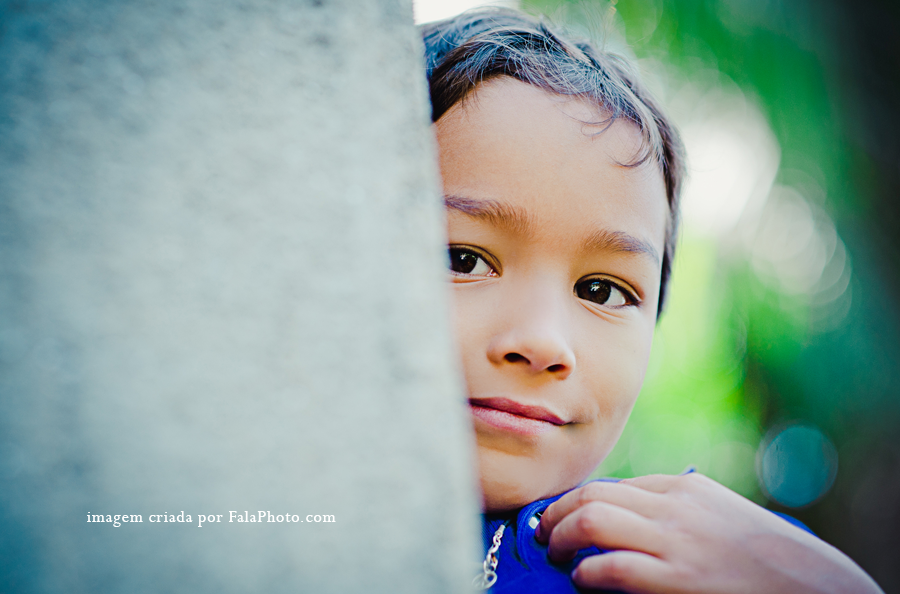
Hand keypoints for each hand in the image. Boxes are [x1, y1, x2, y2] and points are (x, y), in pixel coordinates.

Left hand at [534, 473, 882, 593]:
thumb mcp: (722, 516)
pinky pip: (609, 567)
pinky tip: (580, 580)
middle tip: (542, 531)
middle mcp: (675, 507)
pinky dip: (584, 572)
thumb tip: (629, 518)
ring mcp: (675, 543)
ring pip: (592, 518)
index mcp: (685, 488)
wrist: (817, 588)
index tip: (558, 514)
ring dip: (560, 536)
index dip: (577, 500)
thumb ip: (679, 511)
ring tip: (553, 553)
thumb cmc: (769, 558)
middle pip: (594, 493)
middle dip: (557, 512)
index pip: (615, 484)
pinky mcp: (676, 581)